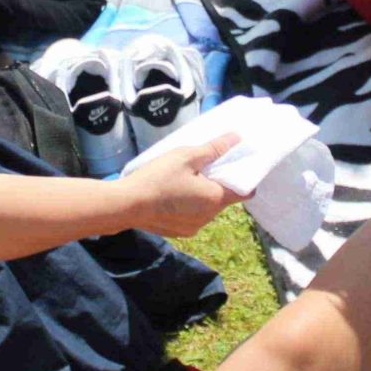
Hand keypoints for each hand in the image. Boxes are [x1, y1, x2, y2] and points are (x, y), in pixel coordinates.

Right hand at [120, 133, 244, 236]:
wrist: (126, 205)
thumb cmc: (158, 177)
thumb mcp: (186, 156)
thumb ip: (213, 149)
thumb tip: (237, 138)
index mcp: (214, 199)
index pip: (245, 193)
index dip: (245, 179)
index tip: (237, 167)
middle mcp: (208, 218)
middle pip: (222, 199)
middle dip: (217, 184)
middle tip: (203, 167)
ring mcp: (192, 228)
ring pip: (205, 209)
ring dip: (201, 196)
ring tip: (184, 180)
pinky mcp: (177, 232)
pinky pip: (190, 217)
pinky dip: (187, 207)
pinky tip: (172, 195)